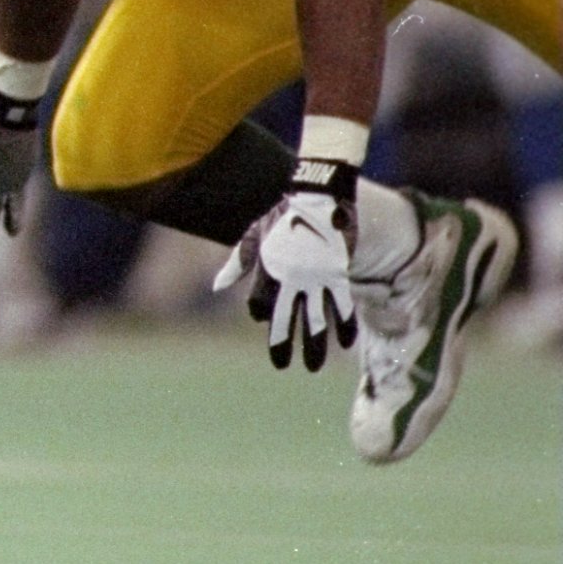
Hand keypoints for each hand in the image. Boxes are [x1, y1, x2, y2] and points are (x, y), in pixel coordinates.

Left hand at [214, 166, 359, 370]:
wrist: (317, 196)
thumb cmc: (283, 215)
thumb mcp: (254, 234)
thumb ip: (238, 263)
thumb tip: (218, 286)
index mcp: (267, 269)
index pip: (259, 304)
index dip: (260, 313)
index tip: (263, 320)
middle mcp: (290, 278)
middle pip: (285, 318)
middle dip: (283, 344)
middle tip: (282, 365)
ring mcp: (316, 278)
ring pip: (316, 319)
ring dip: (315, 345)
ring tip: (313, 366)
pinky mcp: (338, 274)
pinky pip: (342, 306)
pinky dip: (344, 325)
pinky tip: (345, 344)